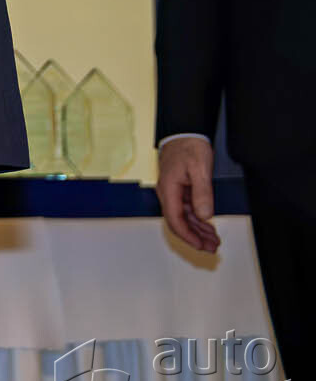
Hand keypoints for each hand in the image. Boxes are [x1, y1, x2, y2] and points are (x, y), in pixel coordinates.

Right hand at [155, 137, 220, 253]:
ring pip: (183, 217)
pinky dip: (197, 220)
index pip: (174, 219)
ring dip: (197, 230)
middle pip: (178, 222)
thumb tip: (204, 215)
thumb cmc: (189, 146)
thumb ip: (202, 193)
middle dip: (194, 237)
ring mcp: (173, 191)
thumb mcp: (199, 169)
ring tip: (212, 240)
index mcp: (168, 189)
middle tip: (211, 247)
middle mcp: (167, 192)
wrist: (184, 132)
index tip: (200, 245)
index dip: (187, 235)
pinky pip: (186, 209)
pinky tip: (207, 226)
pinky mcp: (180, 189)